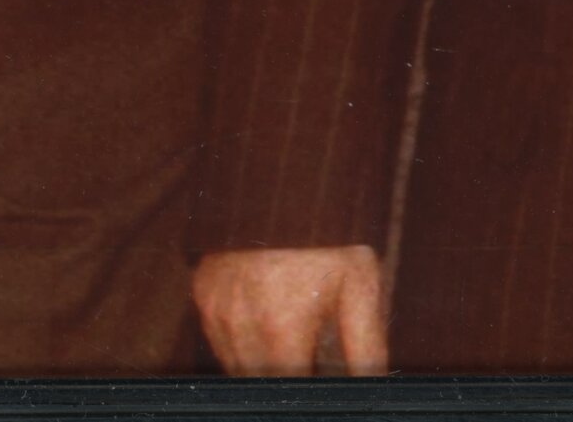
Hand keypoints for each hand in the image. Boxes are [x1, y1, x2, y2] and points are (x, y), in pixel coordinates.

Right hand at [194, 242, 389, 374]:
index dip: (308, 390)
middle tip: (311, 356)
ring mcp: (214, 305)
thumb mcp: (360, 287)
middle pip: (261, 382)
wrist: (283, 182)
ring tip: (292, 340)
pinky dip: (239, 343)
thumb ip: (366, 348)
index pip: (290, 389)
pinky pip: (217, 339)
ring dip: (261, 365)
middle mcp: (240, 320)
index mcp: (281, 324)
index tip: (321, 377)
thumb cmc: (329, 236)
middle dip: (287, 376)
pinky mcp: (201, 291)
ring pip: (235, 367)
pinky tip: (265, 324)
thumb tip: (371, 387)